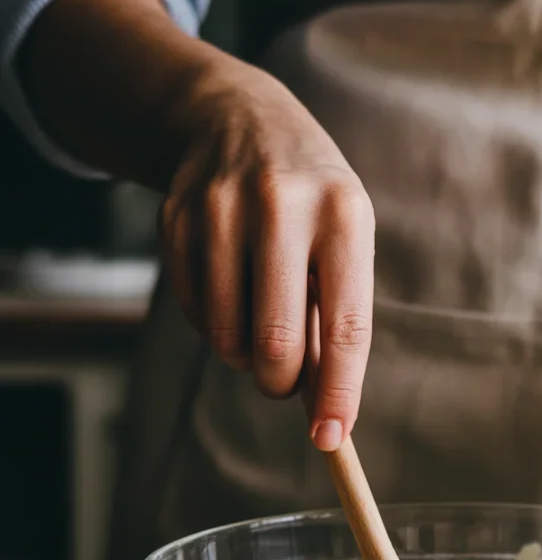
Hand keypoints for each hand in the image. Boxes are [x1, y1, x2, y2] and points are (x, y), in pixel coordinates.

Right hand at [159, 57, 374, 449]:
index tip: (332, 439)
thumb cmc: (311, 203)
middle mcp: (282, 206)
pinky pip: (195, 314)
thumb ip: (336, 320)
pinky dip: (215, 327)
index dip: (339, 393)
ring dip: (245, 357)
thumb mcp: (344, 242)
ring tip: (259, 324)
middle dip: (281, 382)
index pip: (346, 328)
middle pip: (275, 343)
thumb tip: (324, 411)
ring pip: (227, 337)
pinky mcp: (176, 220)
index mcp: (344, 216)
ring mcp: (221, 209)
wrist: (236, 119)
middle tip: (285, 379)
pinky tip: (230, 293)